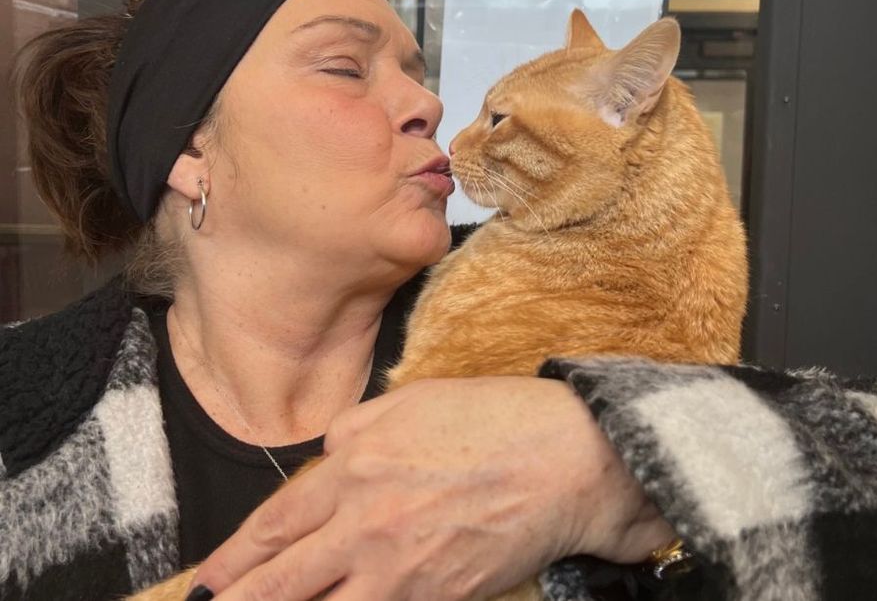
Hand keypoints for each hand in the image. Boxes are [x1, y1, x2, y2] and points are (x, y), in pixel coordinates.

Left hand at [189, 377, 674, 599]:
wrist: (565, 460)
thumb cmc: (493, 419)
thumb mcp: (412, 400)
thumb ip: (356, 429)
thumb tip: (328, 455)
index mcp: (355, 465)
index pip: (275, 523)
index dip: (234, 558)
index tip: (207, 581)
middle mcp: (364, 523)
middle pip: (282, 581)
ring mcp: (398, 570)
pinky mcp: (434, 598)